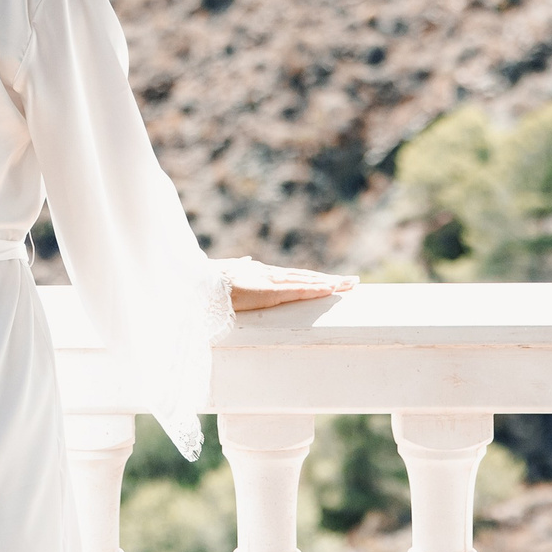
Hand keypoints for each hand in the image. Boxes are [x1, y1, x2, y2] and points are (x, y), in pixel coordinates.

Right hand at [217, 256, 356, 312]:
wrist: (198, 281)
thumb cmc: (209, 280)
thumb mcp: (229, 273)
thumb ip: (241, 267)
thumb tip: (248, 260)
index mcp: (262, 273)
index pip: (296, 276)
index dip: (314, 278)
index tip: (332, 280)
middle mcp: (271, 274)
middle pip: (307, 276)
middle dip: (330, 279)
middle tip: (353, 281)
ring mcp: (271, 281)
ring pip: (307, 281)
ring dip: (330, 283)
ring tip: (350, 285)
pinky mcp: (269, 291)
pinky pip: (297, 290)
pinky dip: (315, 289)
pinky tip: (330, 289)